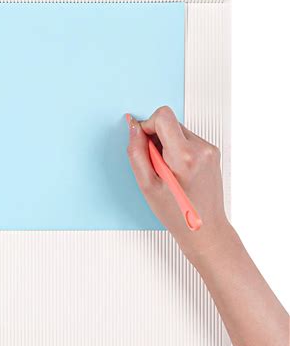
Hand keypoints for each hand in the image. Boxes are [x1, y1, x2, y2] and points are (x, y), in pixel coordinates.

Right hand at [126, 106, 231, 260]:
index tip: (143, 144)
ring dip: (167, 146)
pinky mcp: (212, 153)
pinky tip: (177, 172)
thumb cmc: (177, 213)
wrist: (205, 229)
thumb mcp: (147, 185)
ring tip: (167, 171)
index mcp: (184, 156)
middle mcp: (201, 148)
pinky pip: (187, 140)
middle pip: (170, 123)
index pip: (163, 116)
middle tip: (155, 165)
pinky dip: (177, 151)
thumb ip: (137, 152)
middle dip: (156, 139)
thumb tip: (133, 128)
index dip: (147, 126)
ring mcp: (209, 150)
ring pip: (178, 131)